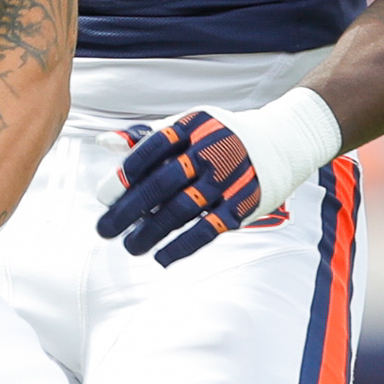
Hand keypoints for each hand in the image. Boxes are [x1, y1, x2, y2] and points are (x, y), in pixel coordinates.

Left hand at [94, 89, 341, 266]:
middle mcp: (209, 151)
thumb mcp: (187, 126)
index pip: (151, 150)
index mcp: (191, 127)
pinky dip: (182, 246)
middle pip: (161, 184)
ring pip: (181, 211)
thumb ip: (146, 137)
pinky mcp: (241, 205)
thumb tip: (104, 143)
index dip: (124, 174)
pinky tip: (161, 257)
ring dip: (150, 233)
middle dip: (128, 209)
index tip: (102, 196)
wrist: (281, 141)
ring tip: (129, 247)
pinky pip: (207, 230)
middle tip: (104, 229)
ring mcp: (227, 180)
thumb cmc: (219, 134)